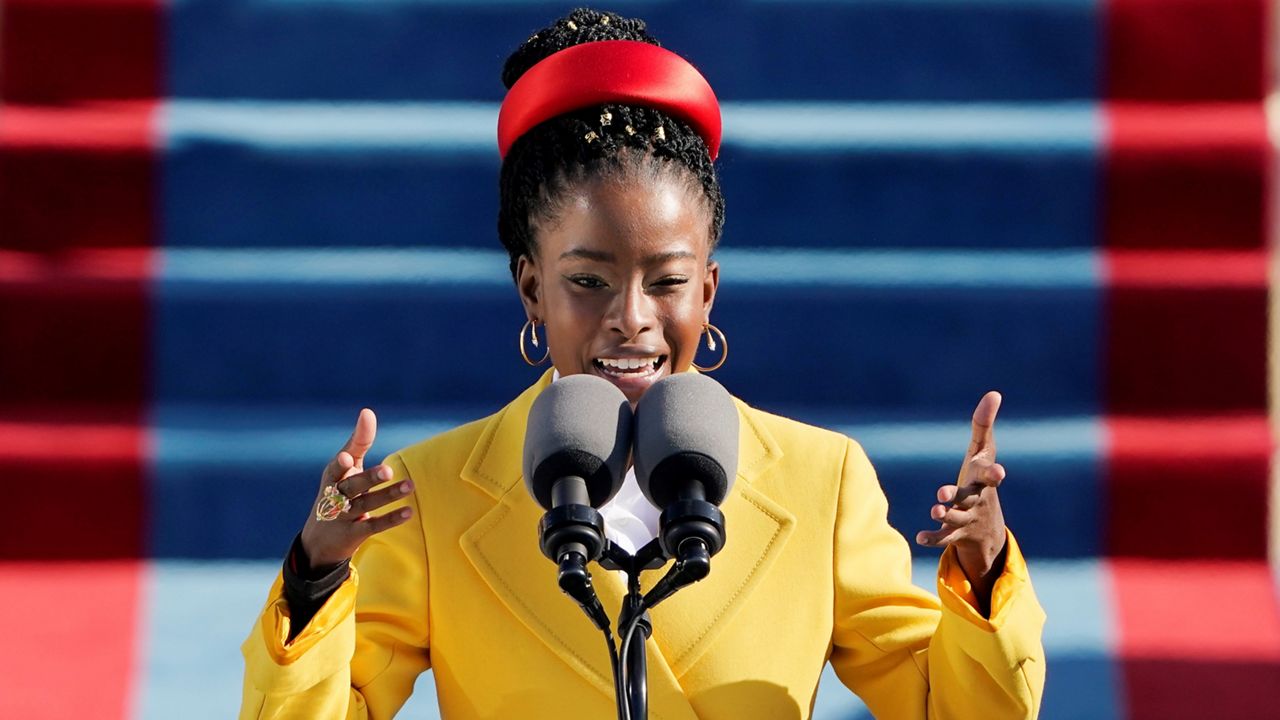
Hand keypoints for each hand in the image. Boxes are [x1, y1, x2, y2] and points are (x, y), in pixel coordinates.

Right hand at [299, 408, 414, 568]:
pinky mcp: (354, 534)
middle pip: (352, 487)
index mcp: (332, 478)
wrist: (319, 540)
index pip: (335, 468)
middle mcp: (335, 497)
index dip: (341, 464)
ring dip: (388, 495)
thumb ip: (357, 441)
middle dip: (369, 478)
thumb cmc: (337, 491)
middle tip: (388, 470)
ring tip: (410, 485)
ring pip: (366, 505)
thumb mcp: (344, 468)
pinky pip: (373, 526)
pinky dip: (390, 519)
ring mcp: (343, 517)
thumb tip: (367, 412)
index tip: (348, 457)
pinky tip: (409, 512)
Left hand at [915, 391, 1008, 610]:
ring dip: (945, 514)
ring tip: (934, 509)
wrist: (987, 530)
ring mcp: (967, 518)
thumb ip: (984, 424)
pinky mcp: (955, 534)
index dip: (994, 475)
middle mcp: (977, 500)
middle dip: (958, 496)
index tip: (998, 473)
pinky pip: (944, 538)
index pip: (990, 477)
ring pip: (956, 518)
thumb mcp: (983, 453)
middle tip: (941, 493)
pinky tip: (919, 537)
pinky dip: (933, 538)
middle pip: (970, 498)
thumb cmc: (982, 481)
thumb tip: (994, 393)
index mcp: (984, 481)